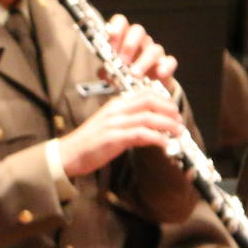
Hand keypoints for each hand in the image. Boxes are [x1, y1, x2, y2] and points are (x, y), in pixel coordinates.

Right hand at [58, 88, 183, 177]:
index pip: (144, 93)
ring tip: (178, 133)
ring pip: (149, 117)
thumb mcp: (108, 124)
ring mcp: (115, 123)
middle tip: (179, 120)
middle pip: (149, 101)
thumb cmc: (89, 142)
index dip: (163, 99)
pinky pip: (142, 134)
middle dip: (169, 110)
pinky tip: (165, 144)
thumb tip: (148, 125)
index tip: (173, 109)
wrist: (69, 154)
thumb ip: (126, 121)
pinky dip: (157, 138)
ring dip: (168, 125)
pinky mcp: (114, 138)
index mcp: (115, 104)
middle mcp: (116, 110)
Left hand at [104, 14, 176, 92]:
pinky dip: (166, 67)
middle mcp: (140, 41)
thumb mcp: (111, 71)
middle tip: (122, 60)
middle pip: (138, 31)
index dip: (116, 29)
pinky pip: (170, 61)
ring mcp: (154, 52)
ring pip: (154, 49)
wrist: (142, 88)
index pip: (121, 22)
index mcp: (124, 37)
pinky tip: (160, 74)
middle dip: (129, 45)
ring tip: (135, 74)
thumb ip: (106, 69)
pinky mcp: (166, 64)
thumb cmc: (124, 74)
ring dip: (144, 62)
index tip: (110, 42)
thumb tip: (103, 71)